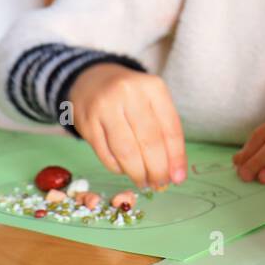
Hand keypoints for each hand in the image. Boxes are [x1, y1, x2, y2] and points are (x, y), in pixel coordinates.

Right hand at [69, 63, 186, 189]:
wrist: (92, 80)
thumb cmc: (131, 97)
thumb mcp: (153, 102)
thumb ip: (165, 132)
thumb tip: (175, 173)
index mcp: (153, 87)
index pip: (170, 129)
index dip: (176, 157)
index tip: (179, 178)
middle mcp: (129, 94)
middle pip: (149, 142)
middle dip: (157, 169)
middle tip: (160, 184)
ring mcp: (104, 108)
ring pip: (126, 151)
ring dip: (137, 173)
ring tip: (144, 182)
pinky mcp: (86, 123)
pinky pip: (105, 154)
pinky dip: (118, 168)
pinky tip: (125, 171)